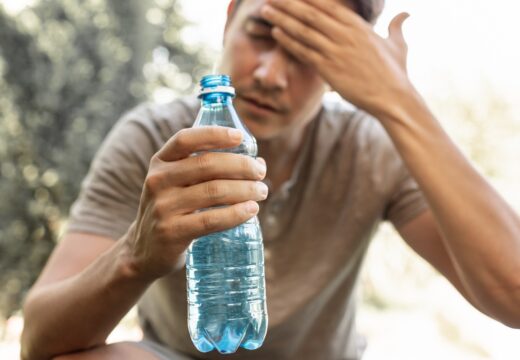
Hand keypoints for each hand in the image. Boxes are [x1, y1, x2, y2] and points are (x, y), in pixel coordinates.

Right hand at [125, 126, 267, 279]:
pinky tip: (251, 210)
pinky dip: (236, 213)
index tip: (240, 137)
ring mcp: (163, 207)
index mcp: (160, 162)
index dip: (214, 134)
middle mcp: (158, 181)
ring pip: (214, 191)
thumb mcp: (176, 184)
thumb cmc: (173, 211)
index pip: (185, 139)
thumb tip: (258, 163)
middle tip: (261, 173)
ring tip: (262, 191)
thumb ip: (207, 170)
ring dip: (245, 189)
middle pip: (207, 164)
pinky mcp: (171, 233)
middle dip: (242, 166)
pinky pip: (211, 219)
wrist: (144, 251)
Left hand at [261, 0, 412, 117]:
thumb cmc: (396, 73)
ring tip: (265, 11)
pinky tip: (275, 33)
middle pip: (310, 13)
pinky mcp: (328, 69)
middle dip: (288, 4)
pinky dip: (288, 41)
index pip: (328, 4)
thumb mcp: (398, 45)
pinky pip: (303, 51)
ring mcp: (335, 51)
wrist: (393, 97)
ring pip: (303, 30)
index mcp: (359, 25)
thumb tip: (406, 13)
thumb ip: (397, 26)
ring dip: (282, 20)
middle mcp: (345, 34)